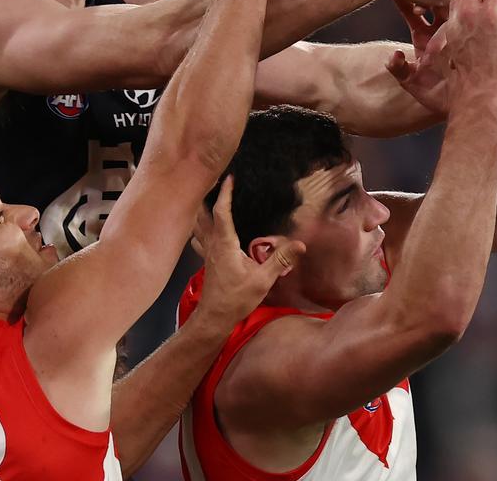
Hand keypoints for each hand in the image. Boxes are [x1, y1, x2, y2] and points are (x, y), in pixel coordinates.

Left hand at [191, 177, 305, 327]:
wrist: (213, 318)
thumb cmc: (235, 299)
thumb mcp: (262, 280)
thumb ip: (280, 260)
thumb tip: (299, 244)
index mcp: (224, 244)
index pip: (221, 212)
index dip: (225, 193)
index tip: (229, 177)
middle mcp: (212, 244)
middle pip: (203, 213)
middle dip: (206, 195)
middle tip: (212, 180)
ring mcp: (207, 252)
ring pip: (198, 224)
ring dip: (200, 210)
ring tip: (206, 197)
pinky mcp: (206, 260)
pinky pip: (200, 236)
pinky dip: (201, 226)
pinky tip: (204, 227)